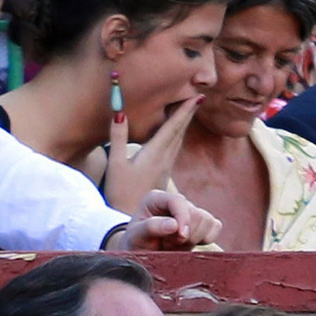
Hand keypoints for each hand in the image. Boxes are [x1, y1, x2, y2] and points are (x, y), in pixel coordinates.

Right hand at [104, 94, 200, 213]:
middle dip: (188, 112)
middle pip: (180, 131)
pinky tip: (177, 133)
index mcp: (155, 153)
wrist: (131, 219)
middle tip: (199, 95)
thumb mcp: (116, 164)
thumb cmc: (120, 193)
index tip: (198, 95)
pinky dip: (177, 135)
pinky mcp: (162, 173)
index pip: (173, 126)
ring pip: (178, 140)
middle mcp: (164, 158)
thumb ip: (118, 137)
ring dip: (184, 123)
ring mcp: (165, 167)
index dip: (185, 110)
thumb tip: (119, 112)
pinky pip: (174, 148)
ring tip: (190, 109)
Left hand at [109, 190, 221, 250]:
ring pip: (208, 221)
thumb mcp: (135, 237)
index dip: (183, 217)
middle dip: (186, 235)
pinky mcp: (201, 223)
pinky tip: (189, 245)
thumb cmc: (135, 245)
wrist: (142, 257)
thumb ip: (150, 228)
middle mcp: (175, 203)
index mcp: (157, 199)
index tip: (181, 236)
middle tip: (168, 245)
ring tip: (175, 246)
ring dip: (194, 239)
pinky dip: (206, 238)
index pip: (178, 201)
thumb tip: (174, 225)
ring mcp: (189, 212)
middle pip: (196, 214)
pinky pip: (215, 227)